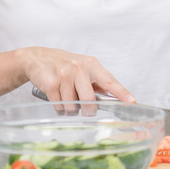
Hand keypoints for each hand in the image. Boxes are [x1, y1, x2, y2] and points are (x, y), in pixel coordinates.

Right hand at [20, 46, 134, 106]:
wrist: (38, 58)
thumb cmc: (65, 65)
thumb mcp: (84, 67)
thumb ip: (98, 82)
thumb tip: (114, 98)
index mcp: (92, 64)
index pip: (109, 81)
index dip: (121, 93)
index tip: (131, 101)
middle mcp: (79, 68)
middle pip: (89, 100)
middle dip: (88, 110)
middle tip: (86, 110)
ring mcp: (64, 75)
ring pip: (73, 106)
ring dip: (70, 109)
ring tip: (66, 98)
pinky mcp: (50, 83)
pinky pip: (59, 106)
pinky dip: (59, 108)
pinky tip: (57, 98)